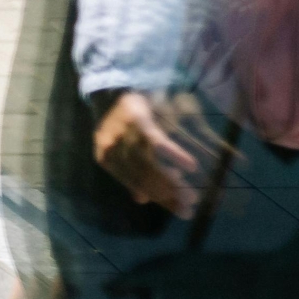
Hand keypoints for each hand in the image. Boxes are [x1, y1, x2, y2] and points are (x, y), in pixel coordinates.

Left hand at [93, 90, 216, 220]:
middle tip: (190, 209)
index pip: (136, 185)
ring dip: (173, 183)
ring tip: (192, 195)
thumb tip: (140, 200)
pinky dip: (174, 155)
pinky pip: (158, 143)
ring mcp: (123, 135)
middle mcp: (112, 150)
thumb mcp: (120, 148)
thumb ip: (130, 172)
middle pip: (143, 178)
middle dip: (168, 196)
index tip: (180, 212)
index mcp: (106, 159)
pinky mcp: (137, 120)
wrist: (111, 87)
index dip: (159, 199)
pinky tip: (191, 166)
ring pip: (151, 165)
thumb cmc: (120, 122)